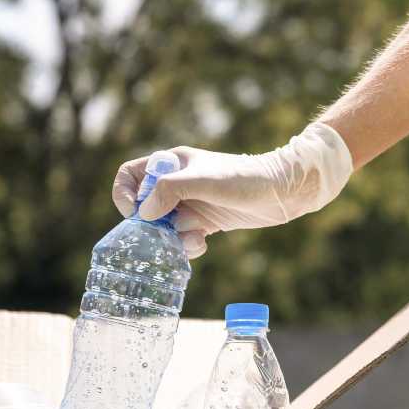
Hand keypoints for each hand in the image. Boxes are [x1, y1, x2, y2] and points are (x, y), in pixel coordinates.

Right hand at [111, 122, 352, 258]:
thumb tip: (145, 213)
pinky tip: (204, 243)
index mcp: (172, 163)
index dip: (124, 194)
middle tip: (164, 235)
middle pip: (145, 206)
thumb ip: (169, 191)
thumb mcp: (203, 181)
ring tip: (193, 239)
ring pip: (164, 226)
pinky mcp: (205, 220)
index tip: (135, 213)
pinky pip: (183, 237)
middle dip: (151, 225)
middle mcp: (178, 182)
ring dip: (171, 239)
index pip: (131, 174)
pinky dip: (187, 245)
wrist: (284, 192)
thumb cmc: (244, 179)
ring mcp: (191, 202)